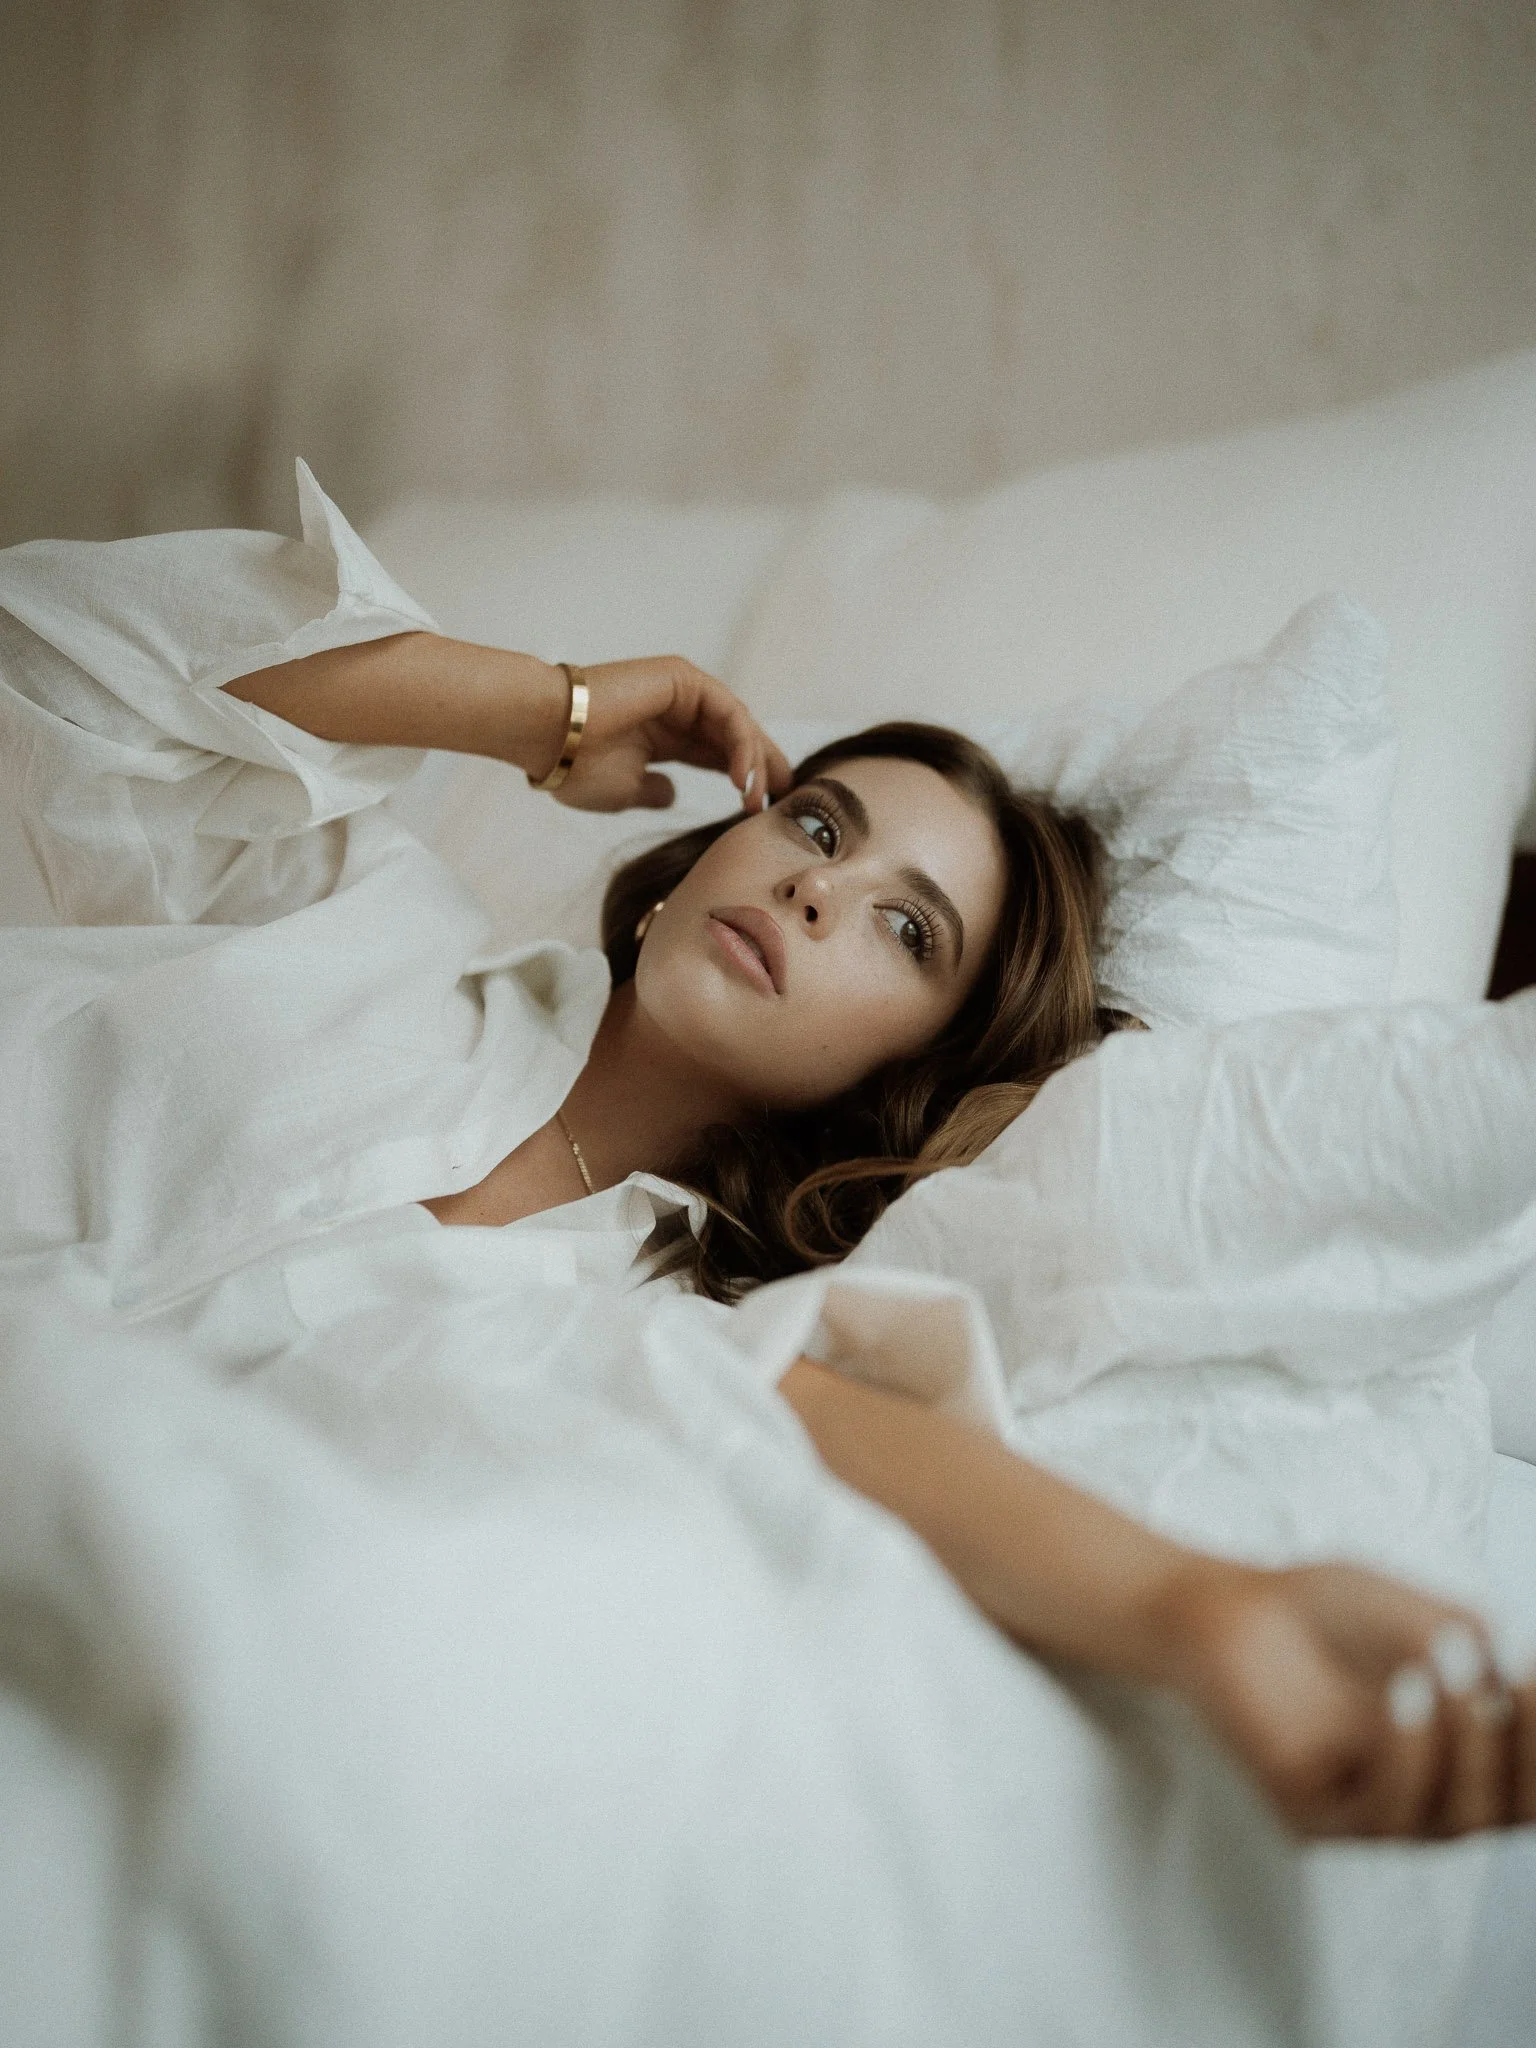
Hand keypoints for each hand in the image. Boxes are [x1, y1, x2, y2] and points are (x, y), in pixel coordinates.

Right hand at [539, 655, 793, 815]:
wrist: (547, 736)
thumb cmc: (574, 766)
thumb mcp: (624, 791)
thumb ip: (653, 792)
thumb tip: (672, 795)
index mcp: (664, 736)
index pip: (718, 756)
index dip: (744, 779)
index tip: (761, 812)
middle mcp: (676, 710)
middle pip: (735, 738)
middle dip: (763, 768)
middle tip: (781, 801)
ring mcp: (681, 691)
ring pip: (736, 726)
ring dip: (753, 763)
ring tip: (756, 800)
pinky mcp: (683, 679)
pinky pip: (728, 712)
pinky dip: (741, 744)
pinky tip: (743, 778)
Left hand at [1163, 1559, 1535, 1837]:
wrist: (1222, 1607)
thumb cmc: (1315, 1610)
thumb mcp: (1410, 1612)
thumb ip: (1466, 1637)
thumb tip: (1504, 1668)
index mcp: (1453, 1756)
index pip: (1527, 1776)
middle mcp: (1421, 1795)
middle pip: (1506, 1809)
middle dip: (1526, 1753)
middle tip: (1519, 1688)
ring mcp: (1369, 1812)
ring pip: (1454, 1819)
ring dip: (1469, 1747)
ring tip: (1455, 1674)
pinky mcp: (1313, 1816)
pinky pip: (1381, 1810)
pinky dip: (1408, 1756)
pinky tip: (1410, 1697)